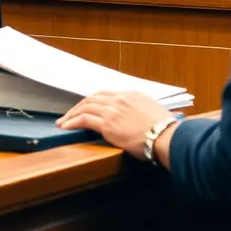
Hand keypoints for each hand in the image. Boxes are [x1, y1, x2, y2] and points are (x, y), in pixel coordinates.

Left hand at [56, 91, 174, 159]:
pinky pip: (83, 119)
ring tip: (63, 122)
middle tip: (69, 114)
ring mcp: (112, 110)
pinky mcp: (107, 124)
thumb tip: (137, 118)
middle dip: (78, 106)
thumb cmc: (166, 130)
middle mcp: (119, 99)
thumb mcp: (153, 112)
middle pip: (92, 98)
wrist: (167, 136)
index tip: (85, 107)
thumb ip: (140, 110)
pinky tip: (66, 127)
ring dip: (71, 114)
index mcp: (131, 94)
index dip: (93, 101)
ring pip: (85, 107)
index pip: (106, 94)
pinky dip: (72, 122)